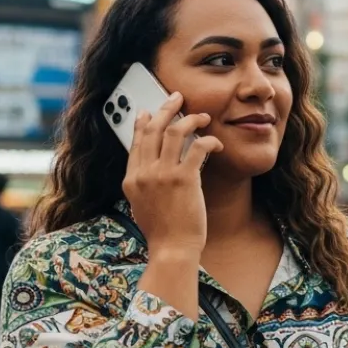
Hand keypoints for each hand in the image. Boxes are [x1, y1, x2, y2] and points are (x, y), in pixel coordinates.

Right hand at [122, 92, 222, 258]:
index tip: (149, 110)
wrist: (172, 249)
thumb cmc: (163, 232)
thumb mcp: (143, 204)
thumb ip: (144, 183)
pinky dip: (209, 141)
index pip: (136, 141)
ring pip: (173, 132)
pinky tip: (216, 144)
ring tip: (202, 116)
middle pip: (152, 129)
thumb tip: (153, 167)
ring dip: (189, 119)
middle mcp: (143, 173)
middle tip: (177, 98)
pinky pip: (197, 148)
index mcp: (131, 179)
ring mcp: (162, 175)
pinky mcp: (184, 179)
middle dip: (166, 109)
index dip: (143, 122)